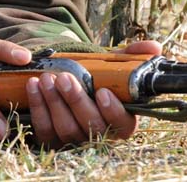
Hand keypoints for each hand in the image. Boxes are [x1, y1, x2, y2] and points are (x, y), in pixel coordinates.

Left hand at [25, 40, 162, 146]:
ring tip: (46, 78)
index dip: (114, 112)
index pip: (123, 125)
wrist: (69, 82)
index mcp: (120, 120)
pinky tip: (33, 86)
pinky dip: (38, 107)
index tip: (103, 92)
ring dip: (54, 102)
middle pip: (91, 126)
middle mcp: (99, 134)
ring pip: (66, 129)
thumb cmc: (97, 78)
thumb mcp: (114, 65)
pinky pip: (44, 129)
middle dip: (76, 101)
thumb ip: (133, 57)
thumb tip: (153, 47)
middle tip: (65, 77)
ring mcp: (75, 139)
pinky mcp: (52, 139)